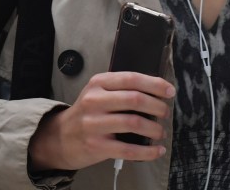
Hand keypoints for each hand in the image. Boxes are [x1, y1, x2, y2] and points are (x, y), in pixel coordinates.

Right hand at [28, 71, 174, 170]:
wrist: (60, 137)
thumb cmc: (87, 113)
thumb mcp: (98, 92)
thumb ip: (121, 89)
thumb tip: (156, 91)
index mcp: (98, 83)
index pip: (132, 79)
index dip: (155, 84)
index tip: (169, 91)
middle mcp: (95, 101)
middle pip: (135, 99)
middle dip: (157, 106)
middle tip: (165, 112)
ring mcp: (94, 124)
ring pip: (134, 123)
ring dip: (154, 128)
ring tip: (160, 131)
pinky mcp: (96, 146)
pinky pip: (129, 149)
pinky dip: (147, 151)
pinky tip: (156, 150)